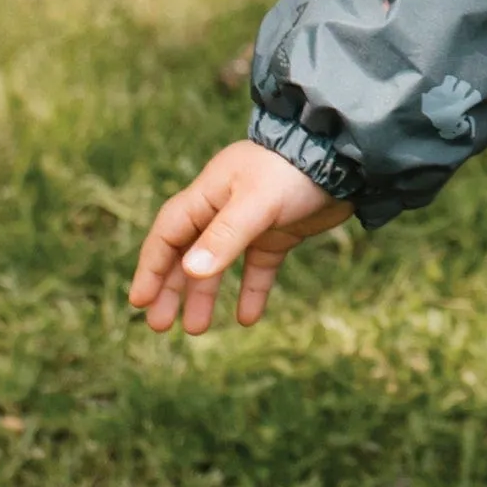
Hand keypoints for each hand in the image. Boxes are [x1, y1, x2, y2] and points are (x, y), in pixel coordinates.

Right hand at [128, 140, 352, 334]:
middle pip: (188, 252)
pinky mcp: (280, 232)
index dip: (152, 267)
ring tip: (197, 329)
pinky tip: (248, 318)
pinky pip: (259, 266)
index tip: (140, 302)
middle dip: (172, 288)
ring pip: (219, 263)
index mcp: (208, 194)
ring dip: (206, 294)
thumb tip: (190, 272)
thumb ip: (224, 237)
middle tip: (160, 326)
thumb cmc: (293, 171)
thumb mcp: (255, 203)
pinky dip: (251, 290)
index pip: (168, 234)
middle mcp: (224, 207)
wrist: (345, 157)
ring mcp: (252, 221)